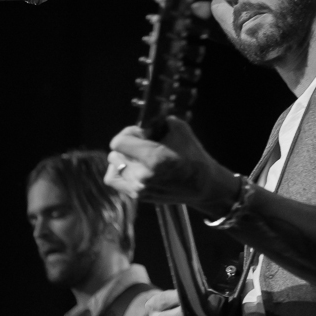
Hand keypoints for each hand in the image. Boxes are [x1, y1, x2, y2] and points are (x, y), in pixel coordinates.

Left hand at [106, 117, 237, 217]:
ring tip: (137, 157)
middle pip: (115, 153)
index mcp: (154, 158)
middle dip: (127, 145)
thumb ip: (158, 121)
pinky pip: (113, 180)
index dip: (128, 133)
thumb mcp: (180, 129)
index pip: (119, 142)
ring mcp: (139, 188)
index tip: (140, 133)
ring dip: (123, 158)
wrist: (202, 185)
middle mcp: (144, 175)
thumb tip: (144, 120)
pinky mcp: (139, 196)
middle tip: (141, 145)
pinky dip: (118, 171)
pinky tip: (131, 167)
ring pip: (114, 165)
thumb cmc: (193, 156)